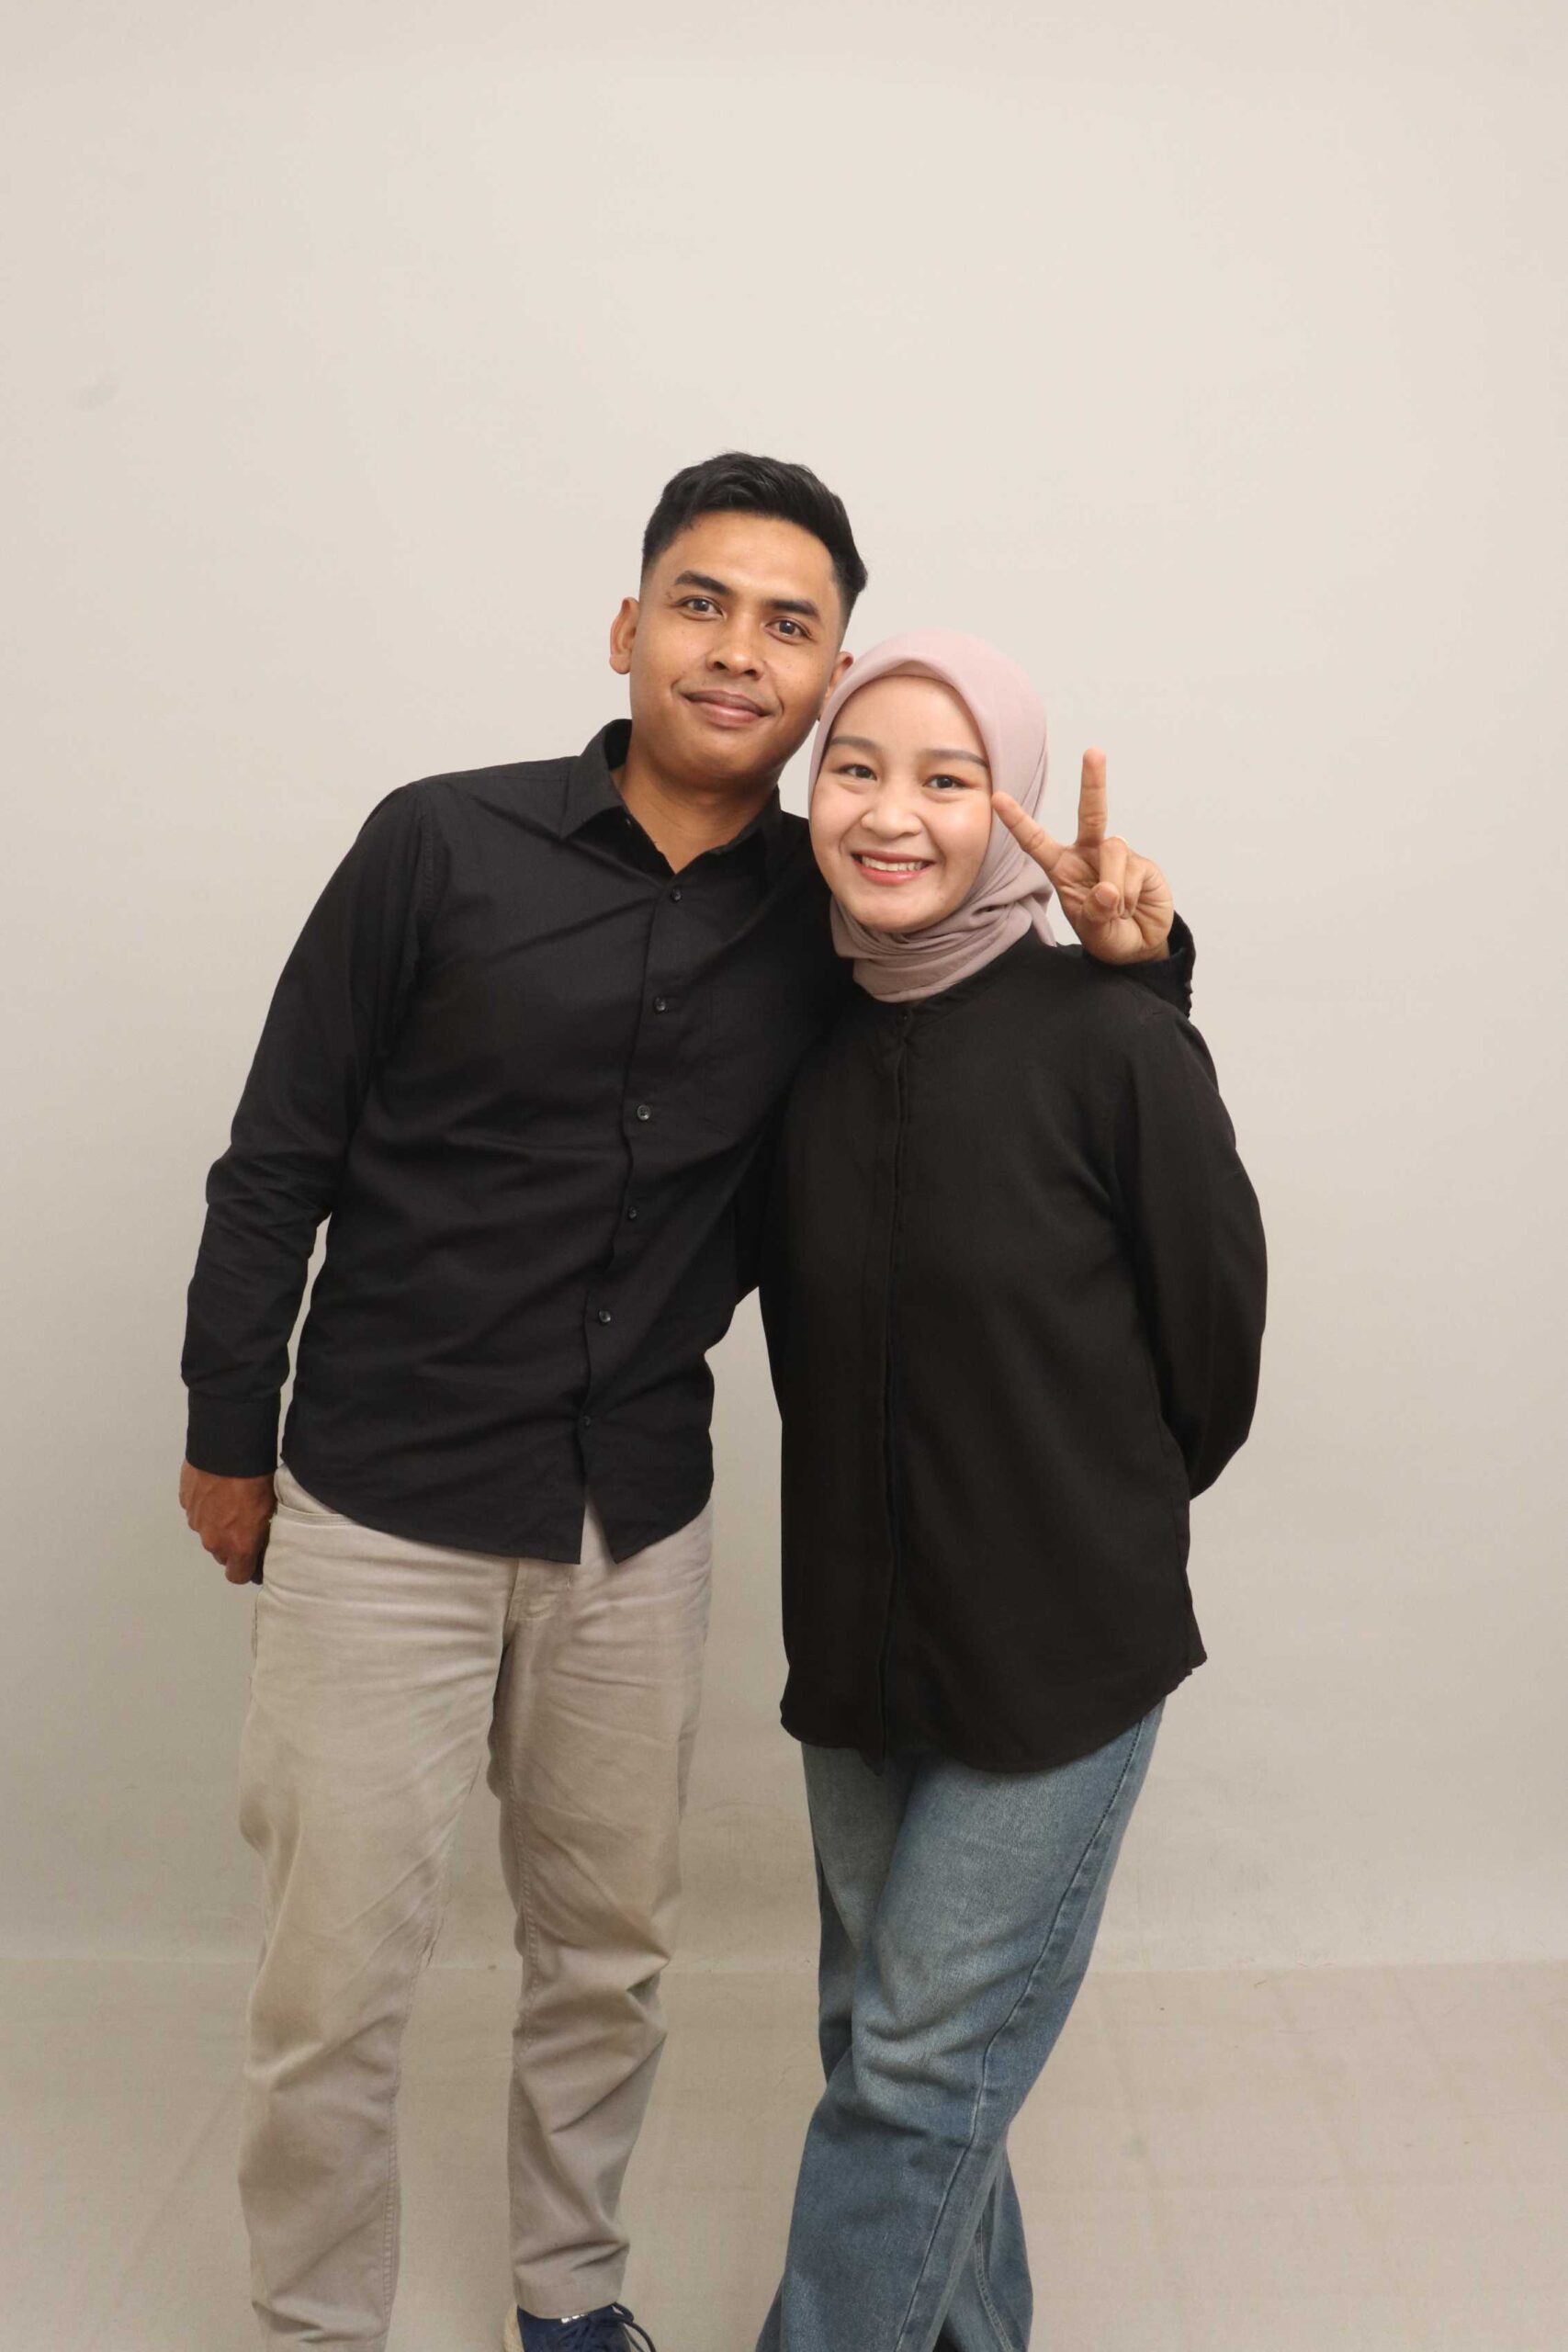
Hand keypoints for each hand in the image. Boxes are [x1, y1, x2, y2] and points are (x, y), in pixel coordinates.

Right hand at [179, 1461, 275, 1584]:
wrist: (228, 1450)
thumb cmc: (258, 1480)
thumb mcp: (269, 1509)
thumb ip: (260, 1532)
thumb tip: (257, 1540)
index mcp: (237, 1545)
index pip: (237, 1576)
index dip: (246, 1569)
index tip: (253, 1558)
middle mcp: (213, 1540)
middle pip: (221, 1553)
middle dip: (231, 1544)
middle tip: (244, 1523)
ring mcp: (196, 1521)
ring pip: (207, 1531)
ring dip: (216, 1523)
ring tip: (229, 1499)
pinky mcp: (185, 1501)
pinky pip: (197, 1511)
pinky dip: (205, 1504)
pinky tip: (215, 1487)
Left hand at [993, 748, 1173, 964]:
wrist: (1140, 945)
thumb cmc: (1106, 934)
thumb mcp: (1093, 932)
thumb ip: (1095, 913)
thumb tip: (1109, 891)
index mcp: (1063, 867)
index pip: (1036, 842)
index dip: (1018, 822)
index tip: (998, 799)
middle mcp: (1089, 853)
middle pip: (1091, 812)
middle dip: (1093, 781)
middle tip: (1094, 752)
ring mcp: (1117, 856)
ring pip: (1113, 850)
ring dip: (1114, 889)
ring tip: (1117, 912)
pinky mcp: (1141, 864)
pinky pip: (1131, 870)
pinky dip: (1129, 897)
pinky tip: (1131, 908)